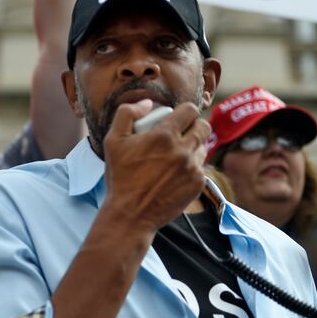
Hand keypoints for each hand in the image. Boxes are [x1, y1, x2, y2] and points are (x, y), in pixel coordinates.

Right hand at [101, 100, 209, 232]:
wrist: (131, 214)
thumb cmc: (120, 176)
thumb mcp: (112, 141)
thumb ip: (127, 113)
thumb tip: (148, 103)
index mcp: (164, 136)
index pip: (189, 110)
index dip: (184, 111)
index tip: (177, 117)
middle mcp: (183, 150)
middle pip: (203, 126)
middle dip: (194, 126)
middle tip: (181, 133)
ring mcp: (193, 168)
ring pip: (203, 147)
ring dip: (192, 146)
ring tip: (175, 155)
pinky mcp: (198, 184)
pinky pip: (201, 167)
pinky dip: (190, 167)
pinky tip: (175, 173)